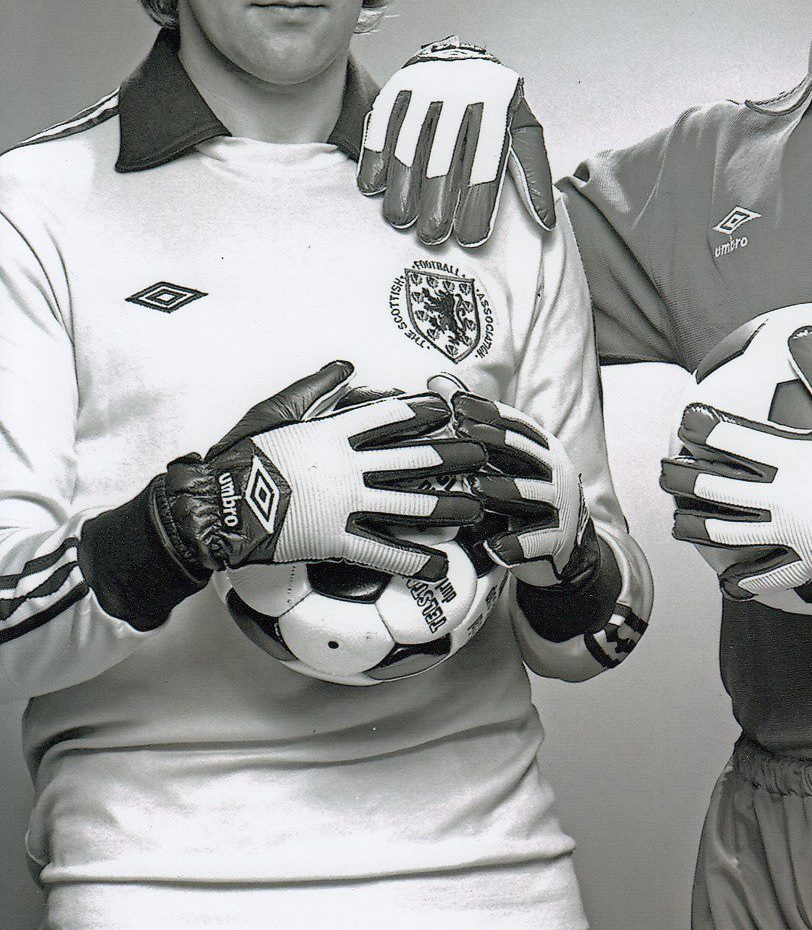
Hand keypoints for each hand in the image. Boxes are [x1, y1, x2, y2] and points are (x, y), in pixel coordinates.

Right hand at [149, 360, 486, 582]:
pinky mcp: (333, 542)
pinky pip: (380, 552)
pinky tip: (440, 563)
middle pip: (410, 460)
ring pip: (406, 505)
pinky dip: (412, 559)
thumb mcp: (277, 409)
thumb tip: (348, 366)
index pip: (388, 417)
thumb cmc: (241, 453)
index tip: (451, 409)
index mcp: (333, 434)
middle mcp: (347, 468)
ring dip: (445, 507)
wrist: (212, 506)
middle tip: (481, 456)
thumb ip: (317, 388)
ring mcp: (342, 507)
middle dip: (450, 458)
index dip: (423, 412)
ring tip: (475, 509)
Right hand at [357, 38, 555, 247]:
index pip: (486, 160)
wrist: (463, 57)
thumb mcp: (522, 131)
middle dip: (437, 200)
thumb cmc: (495, 105)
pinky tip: (374, 185)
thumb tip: (544, 220)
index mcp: (497, 103)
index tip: (470, 236)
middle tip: (432, 235)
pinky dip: (376, 155)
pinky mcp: (401, 86)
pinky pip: (384, 123)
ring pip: (411, 142)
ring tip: (401, 218)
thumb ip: (534, 174)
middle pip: (445, 155)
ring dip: (402, 184)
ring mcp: (429, 86)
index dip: (478, 201)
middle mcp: (463, 91)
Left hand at [446, 388, 599, 588]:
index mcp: (542, 449)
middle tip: (461, 430)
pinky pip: (536, 541)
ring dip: (504, 488)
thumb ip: (479, 430)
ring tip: (476, 487)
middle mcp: (553, 472)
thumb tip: (437, 383)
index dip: (488, 412)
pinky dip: (516, 544)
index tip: (457, 403)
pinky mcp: (557, 540)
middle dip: (494, 439)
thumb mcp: (511, 461)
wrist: (570, 546)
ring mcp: (557, 505)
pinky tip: (493, 547)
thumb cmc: (528, 497)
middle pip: (524, 451)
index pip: (516, 424)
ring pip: (531, 493)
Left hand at [661, 326, 811, 599]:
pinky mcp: (811, 561)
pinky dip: (746, 581)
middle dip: (683, 480)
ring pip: (731, 534)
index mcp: (792, 456)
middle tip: (665, 473)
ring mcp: (793, 533)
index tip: (685, 420)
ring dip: (698, 527)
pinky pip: (771, 576)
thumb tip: (803, 332)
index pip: (732, 438)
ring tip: (679, 524)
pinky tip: (728, 585)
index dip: (702, 428)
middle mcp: (783, 496)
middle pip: (717, 488)